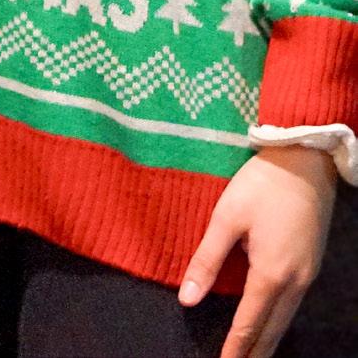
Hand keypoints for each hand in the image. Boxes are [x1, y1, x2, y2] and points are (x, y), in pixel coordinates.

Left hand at [179, 146, 336, 357]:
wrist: (306, 160)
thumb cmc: (262, 184)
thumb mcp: (227, 217)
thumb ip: (206, 260)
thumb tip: (187, 299)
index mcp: (270, 274)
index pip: (249, 324)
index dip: (235, 348)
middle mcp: (294, 282)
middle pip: (272, 331)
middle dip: (254, 352)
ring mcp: (307, 275)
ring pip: (285, 320)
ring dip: (268, 340)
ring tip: (250, 354)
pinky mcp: (311, 264)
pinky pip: (293, 305)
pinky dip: (278, 322)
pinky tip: (270, 323)